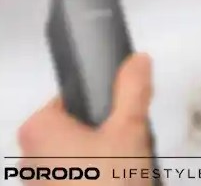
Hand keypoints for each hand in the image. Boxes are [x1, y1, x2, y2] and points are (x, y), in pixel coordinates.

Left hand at [18, 54, 153, 184]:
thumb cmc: (107, 183)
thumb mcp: (130, 128)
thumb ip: (133, 89)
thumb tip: (138, 60)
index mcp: (39, 128)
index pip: (73, 96)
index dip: (103, 102)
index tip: (123, 116)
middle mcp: (30, 156)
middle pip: (79, 126)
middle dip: (108, 132)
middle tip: (128, 145)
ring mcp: (39, 184)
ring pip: (81, 154)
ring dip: (106, 157)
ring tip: (126, 168)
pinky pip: (79, 177)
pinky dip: (98, 176)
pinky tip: (117, 183)